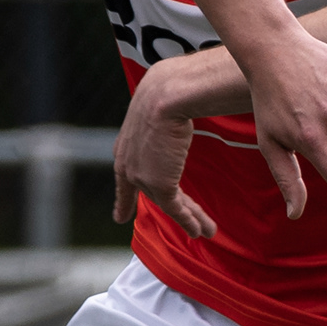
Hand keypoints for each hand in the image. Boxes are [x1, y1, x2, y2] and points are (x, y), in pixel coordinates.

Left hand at [109, 71, 219, 238]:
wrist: (165, 95)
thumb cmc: (166, 93)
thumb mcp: (155, 111)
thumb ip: (160, 123)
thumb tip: (176, 110)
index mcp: (125, 148)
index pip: (124, 180)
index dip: (124, 200)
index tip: (120, 217)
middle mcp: (129, 166)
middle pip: (153, 195)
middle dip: (176, 212)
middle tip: (187, 228)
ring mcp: (142, 177)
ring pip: (169, 204)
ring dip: (192, 219)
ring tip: (206, 232)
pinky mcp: (159, 184)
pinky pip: (176, 209)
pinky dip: (190, 221)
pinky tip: (201, 231)